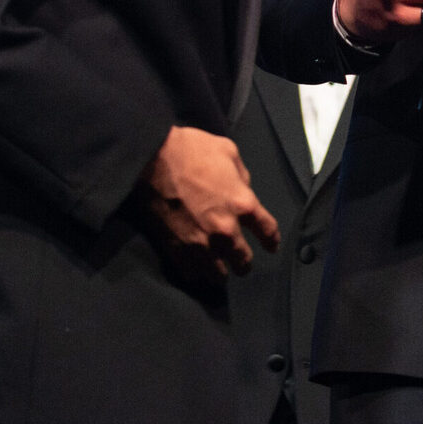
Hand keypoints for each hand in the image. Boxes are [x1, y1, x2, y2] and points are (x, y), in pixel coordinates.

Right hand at [139, 125, 278, 279]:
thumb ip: (242, 177)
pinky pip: (191, 272)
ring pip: (218, 274)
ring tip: (220, 271)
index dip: (271, 240)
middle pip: (243, 260)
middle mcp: (225, 230)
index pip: (267, 231)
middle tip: (242, 264)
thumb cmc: (192, 149)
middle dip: (245, 263)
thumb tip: (243, 190)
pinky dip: (196, 272)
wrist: (152, 159)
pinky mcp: (176, 248)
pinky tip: (197, 269)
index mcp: (242, 204)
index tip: (271, 246)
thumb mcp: (228, 152)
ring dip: (221, 273)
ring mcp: (200, 243)